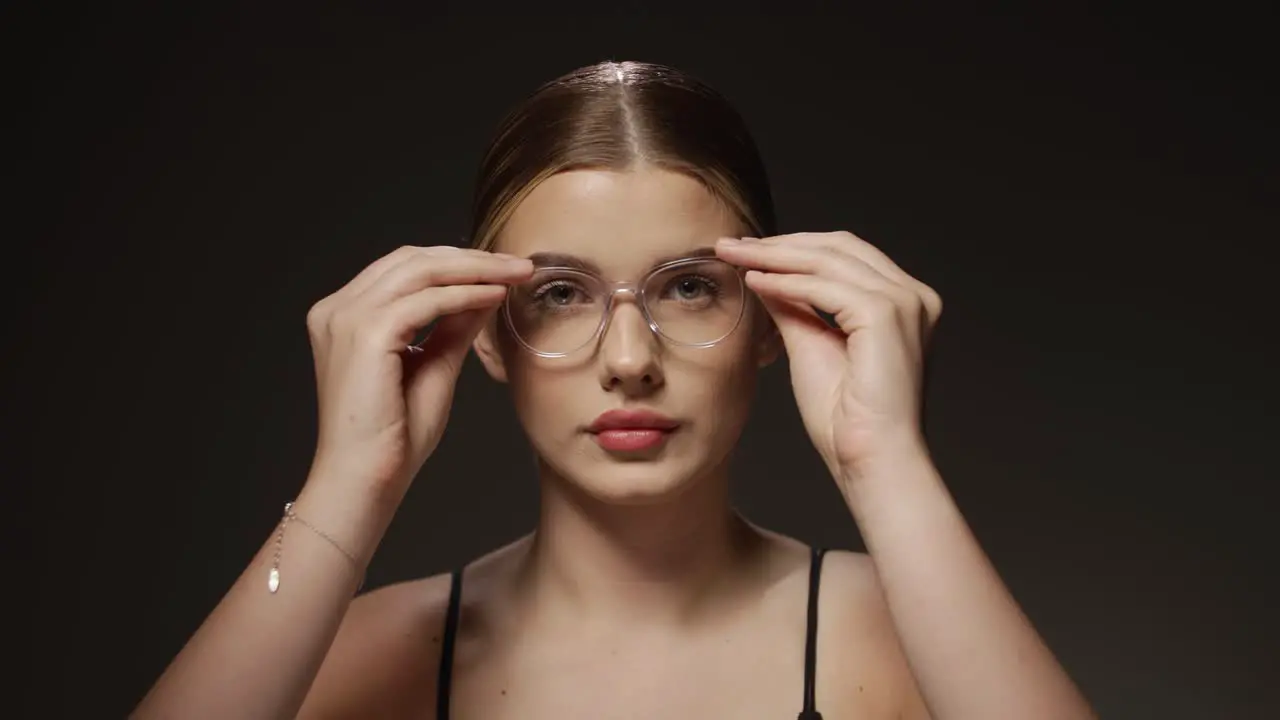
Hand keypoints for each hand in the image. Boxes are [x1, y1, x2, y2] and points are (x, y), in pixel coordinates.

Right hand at [304, 246, 532, 501]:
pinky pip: (426, 301)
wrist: (364, 479)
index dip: (456, 262)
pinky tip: (495, 297)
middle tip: (518, 264)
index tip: (503, 269)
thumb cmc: (393, 437)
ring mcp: (345, 318)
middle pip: (411, 259)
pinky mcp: (365, 334)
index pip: (404, 268)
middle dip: (471, 258)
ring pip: (419, 270)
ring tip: (515, 274)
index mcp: (344, 315)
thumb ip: (453, 327)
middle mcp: (337, 309)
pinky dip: (465, 294)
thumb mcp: (433, 366)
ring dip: (475, 269)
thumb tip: (485, 291)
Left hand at [716, 232, 941, 478]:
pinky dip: (785, 281)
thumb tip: (766, 276)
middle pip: (838, 247)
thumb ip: (794, 307)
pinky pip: (824, 286)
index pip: (845, 256)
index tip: (747, 252)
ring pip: (829, 259)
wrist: (871, 459)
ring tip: (735, 256)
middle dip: (781, 244)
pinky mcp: (886, 314)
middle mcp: (913, 295)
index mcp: (904, 303)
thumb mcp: (812, 346)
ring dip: (776, 256)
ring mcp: (905, 302)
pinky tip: (754, 281)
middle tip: (733, 245)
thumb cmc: (847, 419)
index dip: (794, 248)